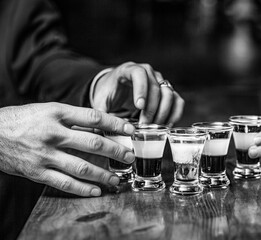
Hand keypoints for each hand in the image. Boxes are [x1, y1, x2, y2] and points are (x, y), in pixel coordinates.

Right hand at [0, 103, 134, 195]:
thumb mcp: (48, 110)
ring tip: (117, 178)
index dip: (115, 124)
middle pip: (93, 143)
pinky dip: (82, 189)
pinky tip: (96, 190)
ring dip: (103, 174)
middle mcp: (52, 133)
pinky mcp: (36, 172)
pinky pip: (64, 183)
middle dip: (116, 151)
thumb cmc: (24, 119)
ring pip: (81, 167)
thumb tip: (102, 125)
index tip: (131, 130)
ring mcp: (44, 154)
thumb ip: (73, 118)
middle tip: (130, 157)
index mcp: (57, 113)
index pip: (94, 117)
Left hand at [92, 62, 184, 124]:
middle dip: (152, 109)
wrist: (116, 87)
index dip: (141, 89)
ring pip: (169, 94)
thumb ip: (101, 113)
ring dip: (164, 113)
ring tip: (154, 127)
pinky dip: (175, 114)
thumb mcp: (101, 101)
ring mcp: (159, 81)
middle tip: (145, 125)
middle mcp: (148, 72)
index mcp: (129, 69)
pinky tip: (166, 125)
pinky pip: (177, 101)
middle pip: (156, 87)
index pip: (139, 74)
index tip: (139, 106)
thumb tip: (102, 129)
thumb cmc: (109, 93)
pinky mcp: (167, 91)